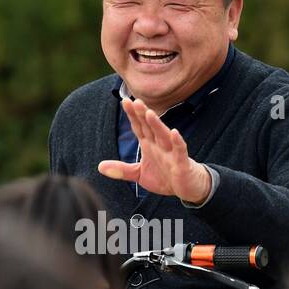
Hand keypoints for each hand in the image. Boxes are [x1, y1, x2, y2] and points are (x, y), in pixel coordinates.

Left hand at [97, 98, 211, 202]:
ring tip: (150, 113)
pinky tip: (174, 133)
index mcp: (149, 145)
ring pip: (163, 136)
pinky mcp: (182, 163)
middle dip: (143, 115)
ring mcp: (171, 153)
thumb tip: (99, 166)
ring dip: (157, 125)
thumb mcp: (139, 174)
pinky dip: (177, 142)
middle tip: (135, 101)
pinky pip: (180, 151)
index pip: (139, 127)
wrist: (188, 188)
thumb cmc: (165, 177)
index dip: (133, 115)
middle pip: (150, 127)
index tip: (125, 101)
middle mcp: (160, 145)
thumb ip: (121, 170)